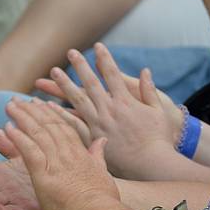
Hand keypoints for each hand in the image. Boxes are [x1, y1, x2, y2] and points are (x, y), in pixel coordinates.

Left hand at [4, 98, 119, 209]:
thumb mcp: (103, 172)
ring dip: (22, 118)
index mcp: (81, 153)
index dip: (51, 114)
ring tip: (9, 106)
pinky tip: (8, 128)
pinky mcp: (44, 173)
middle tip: (20, 100)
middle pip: (49, 125)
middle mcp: (68, 153)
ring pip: (38, 133)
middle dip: (33, 111)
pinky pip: (29, 150)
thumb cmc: (102, 199)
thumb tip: (102, 141)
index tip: (41, 104)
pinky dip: (18, 138)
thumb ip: (99, 155)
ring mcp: (56, 161)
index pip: (64, 128)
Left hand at [37, 43, 182, 178]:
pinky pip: (74, 124)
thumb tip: (146, 71)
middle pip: (91, 83)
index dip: (104, 58)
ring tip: (54, 72)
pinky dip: (61, 114)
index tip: (97, 46)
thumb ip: (149, 90)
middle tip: (71, 52)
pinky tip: (50, 106)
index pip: (112, 74)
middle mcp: (109, 110)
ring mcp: (99, 124)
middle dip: (81, 66)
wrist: (152, 163)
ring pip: (78, 100)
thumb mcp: (158, 110)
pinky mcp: (93, 139)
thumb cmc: (159, 138)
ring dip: (65, 85)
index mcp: (125, 101)